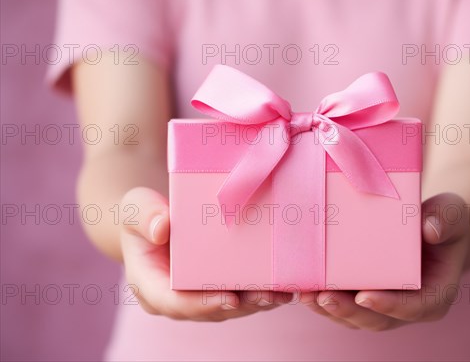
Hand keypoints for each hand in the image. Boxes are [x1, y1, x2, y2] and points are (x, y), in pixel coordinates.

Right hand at [120, 187, 292, 320]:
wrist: (155, 220)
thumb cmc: (143, 214)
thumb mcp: (135, 208)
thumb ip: (144, 216)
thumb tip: (162, 228)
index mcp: (151, 286)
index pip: (175, 303)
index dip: (203, 304)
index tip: (229, 299)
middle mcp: (177, 299)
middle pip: (211, 310)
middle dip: (242, 305)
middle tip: (268, 296)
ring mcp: (199, 296)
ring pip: (231, 307)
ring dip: (258, 302)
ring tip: (283, 292)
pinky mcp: (217, 288)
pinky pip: (241, 295)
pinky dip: (263, 292)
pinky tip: (285, 284)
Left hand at [300, 193, 468, 330]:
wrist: (425, 223)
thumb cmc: (440, 218)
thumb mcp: (452, 212)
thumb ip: (447, 218)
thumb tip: (430, 230)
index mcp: (435, 293)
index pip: (414, 307)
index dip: (389, 306)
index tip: (365, 295)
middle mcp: (407, 307)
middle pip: (376, 320)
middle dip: (348, 310)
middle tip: (323, 296)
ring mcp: (383, 305)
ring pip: (354, 317)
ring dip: (328, 309)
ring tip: (305, 293)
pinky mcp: (362, 297)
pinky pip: (341, 306)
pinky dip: (321, 300)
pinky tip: (301, 287)